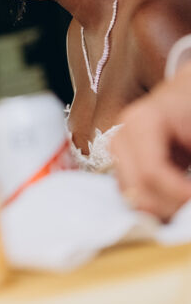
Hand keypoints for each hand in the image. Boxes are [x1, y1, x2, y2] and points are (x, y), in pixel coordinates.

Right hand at [111, 65, 190, 220]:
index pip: (151, 172)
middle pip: (136, 188)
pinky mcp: (121, 161)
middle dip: (168, 207)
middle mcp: (123, 136)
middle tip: (189, 210)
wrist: (184, 93)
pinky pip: (132, 193)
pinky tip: (175, 200)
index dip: (178, 195)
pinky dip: (154, 204)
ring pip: (131, 196)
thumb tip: (189, 197)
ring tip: (184, 206)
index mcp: (142, 121)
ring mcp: (118, 149)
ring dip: (161, 209)